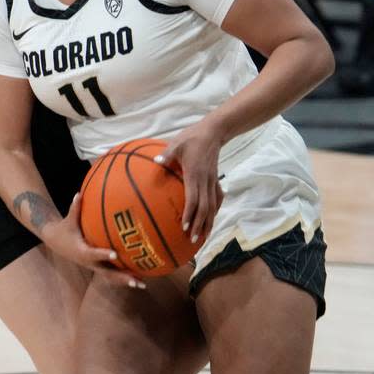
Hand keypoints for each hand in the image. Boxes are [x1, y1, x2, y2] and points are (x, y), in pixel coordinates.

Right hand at [44, 193, 146, 288]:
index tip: (115, 254)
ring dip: (125, 280)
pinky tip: (138, 278)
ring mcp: (93, 266)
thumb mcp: (68, 220)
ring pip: (111, 277)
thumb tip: (78, 194)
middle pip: (106, 273)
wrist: (57, 242)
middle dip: (121, 277)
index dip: (104, 254)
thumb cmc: (65, 229)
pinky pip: (111, 274)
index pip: (94, 254)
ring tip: (142, 284)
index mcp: (82, 251)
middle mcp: (89, 262)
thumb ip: (75, 208)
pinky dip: (123, 276)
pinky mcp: (97, 267)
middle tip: (135, 281)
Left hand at [155, 124, 223, 244]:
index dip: (190, 214)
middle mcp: (205, 181)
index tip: (185, 227)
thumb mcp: (176, 144)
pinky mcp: (215, 179)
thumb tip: (156, 161)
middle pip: (205, 208)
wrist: (213, 132)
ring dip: (209, 222)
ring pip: (212, 206)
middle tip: (193, 240)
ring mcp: (212, 181)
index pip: (193, 199)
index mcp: (194, 175)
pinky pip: (217, 198)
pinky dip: (215, 210)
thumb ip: (167, 155)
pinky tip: (212, 218)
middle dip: (200, 225)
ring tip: (204, 236)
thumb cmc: (191, 138)